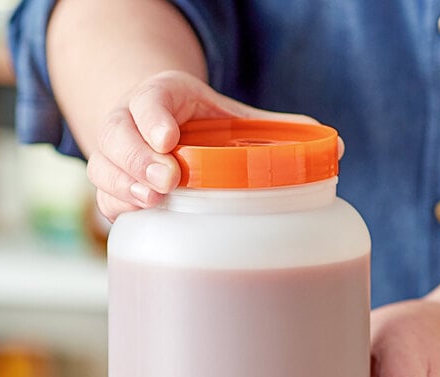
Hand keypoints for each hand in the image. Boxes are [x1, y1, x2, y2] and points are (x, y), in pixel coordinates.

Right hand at [86, 70, 328, 220]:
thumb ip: (275, 131)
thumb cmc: (199, 125)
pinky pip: (105, 197)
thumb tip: (336, 150)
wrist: (159, 128)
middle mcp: (132, 121)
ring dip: (123, 186)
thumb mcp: (232, 118)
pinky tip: (142, 216)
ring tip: (152, 201)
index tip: (168, 140)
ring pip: (103, 167)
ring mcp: (118, 155)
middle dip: (136, 158)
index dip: (153, 116)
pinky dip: (118, 207)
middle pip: (116, 133)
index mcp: (164, 96)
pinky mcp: (115, 184)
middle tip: (166, 181)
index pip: (150, 97)